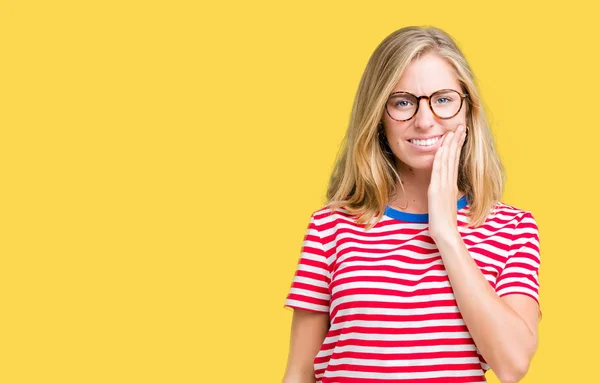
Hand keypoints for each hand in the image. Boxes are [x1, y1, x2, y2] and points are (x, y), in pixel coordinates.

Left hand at [428, 124, 466, 241]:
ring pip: (447, 162)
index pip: (454, 161)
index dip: (457, 147)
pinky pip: (439, 172)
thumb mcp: (445, 203)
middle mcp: (449, 183)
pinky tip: (441, 149)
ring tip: (452, 132)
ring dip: (449, 146)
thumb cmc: (444, 221)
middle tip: (460, 126)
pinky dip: (440, 159)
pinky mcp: (436, 191)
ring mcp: (443, 186)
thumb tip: (446, 188)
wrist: (445, 232)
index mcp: (451, 185)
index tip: (459, 135)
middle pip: (453, 158)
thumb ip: (445, 193)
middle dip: (456, 141)